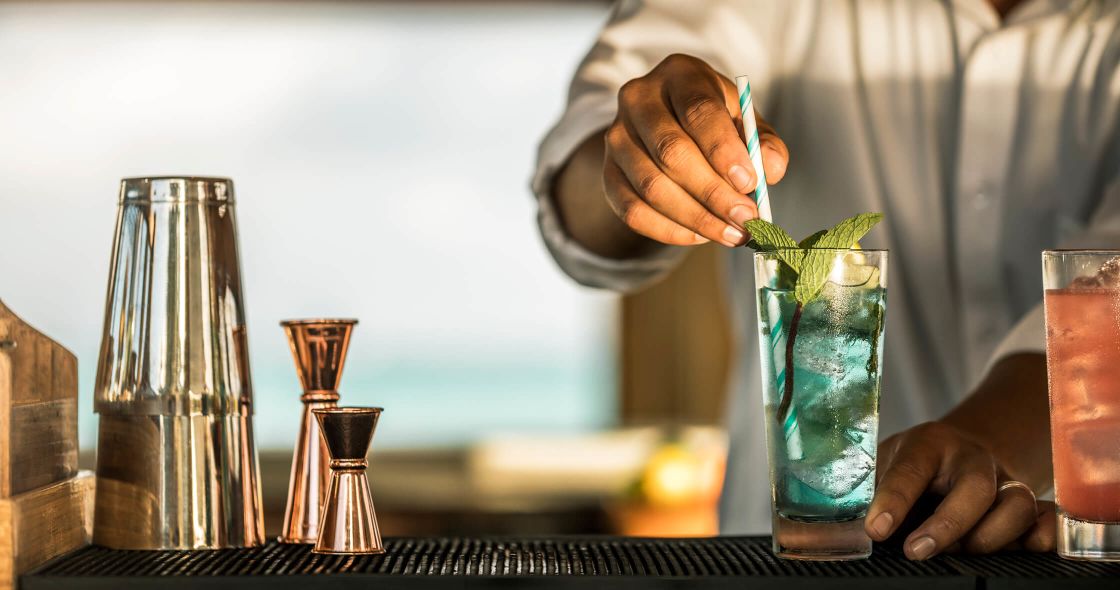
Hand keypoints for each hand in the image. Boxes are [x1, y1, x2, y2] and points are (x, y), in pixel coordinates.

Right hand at [603, 54, 788, 247]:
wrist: (666, 125)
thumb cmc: (712, 121)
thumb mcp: (743, 119)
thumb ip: (764, 142)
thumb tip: (770, 170)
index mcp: (679, 75)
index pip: (698, 111)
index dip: (724, 150)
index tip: (749, 183)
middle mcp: (639, 100)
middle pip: (671, 151)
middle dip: (712, 192)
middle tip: (746, 218)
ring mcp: (616, 137)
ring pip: (651, 186)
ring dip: (695, 218)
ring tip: (730, 233)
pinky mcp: (608, 173)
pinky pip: (632, 210)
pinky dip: (669, 230)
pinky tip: (699, 236)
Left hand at [866, 421, 1055, 558]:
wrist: (964, 449)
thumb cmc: (916, 464)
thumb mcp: (888, 464)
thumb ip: (870, 490)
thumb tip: (841, 528)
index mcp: (929, 445)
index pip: (911, 470)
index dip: (893, 500)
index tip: (875, 529)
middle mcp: (973, 460)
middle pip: (975, 487)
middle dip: (948, 524)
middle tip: (916, 551)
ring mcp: (1006, 481)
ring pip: (1016, 506)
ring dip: (989, 537)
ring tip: (958, 553)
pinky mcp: (1030, 504)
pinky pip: (1049, 517)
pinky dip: (1043, 536)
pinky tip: (1025, 550)